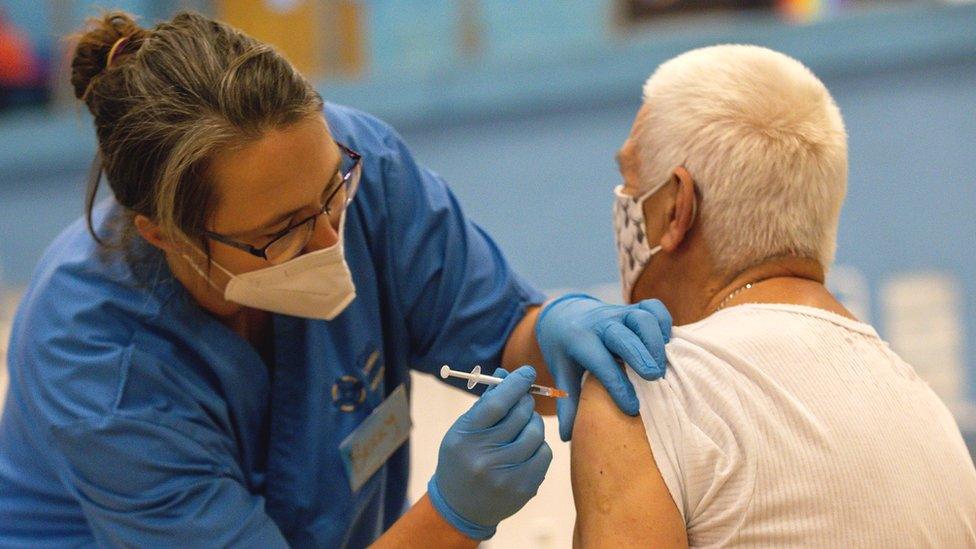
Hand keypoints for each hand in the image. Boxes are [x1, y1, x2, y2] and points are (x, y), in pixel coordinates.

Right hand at [427, 366, 552, 539]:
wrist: (460, 507)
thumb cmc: (461, 460)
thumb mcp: (463, 429)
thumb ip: (486, 402)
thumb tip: (506, 373)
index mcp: (466, 437)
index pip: (497, 403)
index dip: (516, 383)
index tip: (527, 372)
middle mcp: (485, 457)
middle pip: (519, 415)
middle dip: (525, 402)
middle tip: (523, 400)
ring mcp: (506, 475)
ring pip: (535, 433)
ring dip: (533, 422)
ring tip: (523, 426)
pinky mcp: (523, 488)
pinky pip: (544, 454)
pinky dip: (539, 444)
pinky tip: (526, 447)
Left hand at [535, 293, 671, 440]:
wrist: (565, 314)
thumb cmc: (566, 350)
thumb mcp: (561, 373)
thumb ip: (567, 402)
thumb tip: (566, 438)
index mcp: (578, 339)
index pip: (599, 361)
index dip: (617, 385)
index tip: (632, 409)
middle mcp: (600, 323)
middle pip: (622, 334)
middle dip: (639, 355)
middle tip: (653, 379)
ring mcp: (618, 313)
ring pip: (640, 317)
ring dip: (654, 341)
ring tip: (661, 368)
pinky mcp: (633, 309)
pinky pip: (653, 308)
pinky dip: (664, 323)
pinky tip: (667, 344)